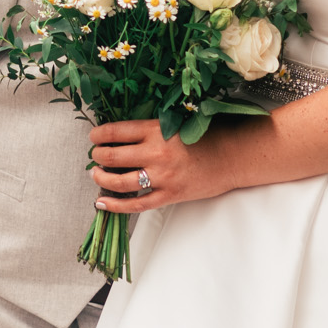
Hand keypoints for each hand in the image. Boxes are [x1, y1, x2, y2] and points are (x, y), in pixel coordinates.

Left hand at [88, 119, 231, 212]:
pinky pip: (136, 205)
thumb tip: (120, 133)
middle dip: (97, 156)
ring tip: (96, 174)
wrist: (233, 156)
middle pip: (112, 156)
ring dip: (101, 178)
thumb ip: (151, 126)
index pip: (115, 131)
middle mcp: (156, 153)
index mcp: (157, 129)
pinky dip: (115, 205)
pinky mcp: (169, 196)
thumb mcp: (176, 122)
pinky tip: (101, 202)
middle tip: (95, 155)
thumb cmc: (207, 134)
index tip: (94, 136)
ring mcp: (162, 177)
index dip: (98, 134)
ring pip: (119, 182)